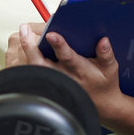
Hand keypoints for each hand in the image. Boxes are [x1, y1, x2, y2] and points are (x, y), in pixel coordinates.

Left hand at [5, 22, 124, 124]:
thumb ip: (106, 54)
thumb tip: (103, 41)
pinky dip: (25, 57)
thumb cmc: (103, 83)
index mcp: (80, 70)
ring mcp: (54, 81)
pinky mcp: (47, 83)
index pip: (68, 57)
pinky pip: (32, 71)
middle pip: (42, 63)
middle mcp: (64, 76)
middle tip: (25, 30)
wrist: (100, 104)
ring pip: (34, 68)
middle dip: (32, 47)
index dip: (59, 45)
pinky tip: (24, 43)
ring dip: (26, 51)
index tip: (51, 34)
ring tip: (23, 32)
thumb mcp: (110, 69)